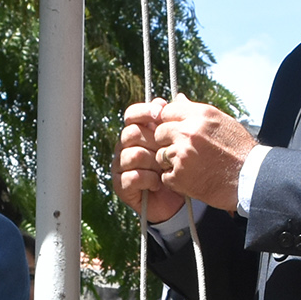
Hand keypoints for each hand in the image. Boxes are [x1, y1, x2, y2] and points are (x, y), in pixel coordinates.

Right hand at [116, 100, 182, 222]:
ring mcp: (120, 166)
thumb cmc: (176, 169)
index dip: (144, 111)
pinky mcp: (121, 186)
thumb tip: (179, 97)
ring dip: (153, 162)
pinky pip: (133, 176)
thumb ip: (177, 121)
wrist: (177, 201)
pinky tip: (158, 183)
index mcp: (136, 133)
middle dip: (153, 142)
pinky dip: (149, 179)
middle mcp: (124, 147)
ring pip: (133, 155)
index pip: (131, 114)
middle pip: (131, 133)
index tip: (160, 113)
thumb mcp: (179, 143)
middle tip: (168, 151)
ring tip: (164, 170)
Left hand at [151, 99, 256, 212]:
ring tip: (191, 165)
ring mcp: (182, 154)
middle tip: (183, 150)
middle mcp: (189, 132)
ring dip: (171, 161)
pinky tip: (192, 178)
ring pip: (160, 155)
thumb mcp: (222, 122)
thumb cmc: (240, 150)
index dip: (169, 121)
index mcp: (200, 115)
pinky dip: (175, 179)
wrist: (250, 179)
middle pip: (160, 132)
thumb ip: (196, 111)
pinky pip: (165, 175)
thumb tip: (178, 98)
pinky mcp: (179, 175)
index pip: (167, 111)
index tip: (175, 129)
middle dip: (168, 141)